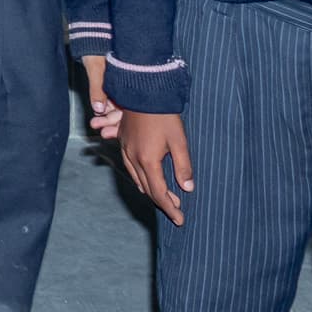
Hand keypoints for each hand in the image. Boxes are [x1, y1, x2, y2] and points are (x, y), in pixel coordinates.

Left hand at [84, 55, 123, 138]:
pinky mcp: (115, 85)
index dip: (119, 123)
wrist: (93, 35)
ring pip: (118, 108)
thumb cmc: (97, 47)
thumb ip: (97, 88)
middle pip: (125, 111)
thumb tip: (99, 109)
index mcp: (131, 83)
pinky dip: (105, 109)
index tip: (108, 131)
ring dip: (107, 118)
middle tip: (99, 129)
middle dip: (111, 123)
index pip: (130, 110)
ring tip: (95, 124)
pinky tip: (98, 116)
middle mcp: (129, 87)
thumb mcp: (96, 67)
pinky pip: (112, 101)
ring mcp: (122, 87)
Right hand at [118, 110, 193, 224]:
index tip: (180, 219)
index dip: (170, 208)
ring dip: (150, 191)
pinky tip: (146, 178)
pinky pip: (129, 167)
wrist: (143, 92)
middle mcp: (134, 158)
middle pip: (147, 188)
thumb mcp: (179, 141)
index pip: (159, 192)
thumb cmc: (164, 115)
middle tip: (176, 210)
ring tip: (164, 198)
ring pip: (136, 179)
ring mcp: (126, 150)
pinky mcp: (123, 141)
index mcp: (148, 160)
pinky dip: (139, 178)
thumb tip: (188, 188)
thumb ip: (183, 166)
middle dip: (162, 201)